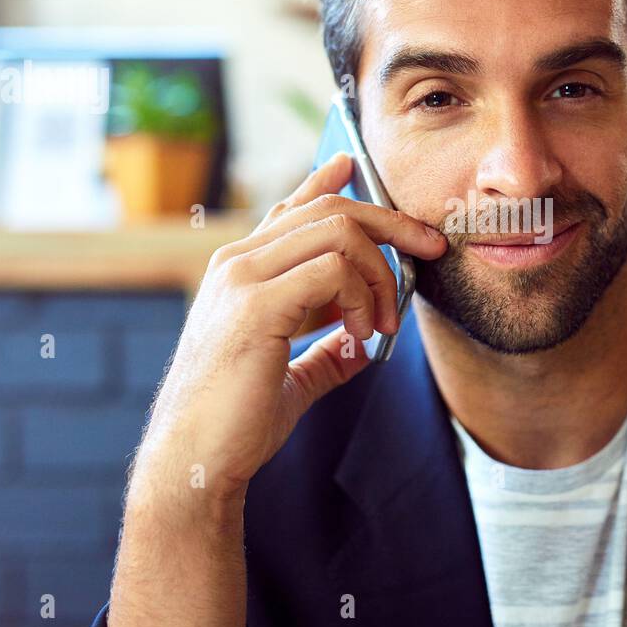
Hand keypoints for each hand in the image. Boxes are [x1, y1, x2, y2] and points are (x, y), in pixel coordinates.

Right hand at [131, 152, 445, 502]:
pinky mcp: (256, 305)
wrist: (196, 462)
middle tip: (429, 249)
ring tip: (384, 322)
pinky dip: (362, 296)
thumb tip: (361, 346)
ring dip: (380, 272)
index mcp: (241, 271)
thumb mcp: (291, 377)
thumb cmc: (237, 424)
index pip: (290, 208)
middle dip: (390, 223)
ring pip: (337, 231)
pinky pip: (332, 269)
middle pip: (329, 210)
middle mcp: (237, 262)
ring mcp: (242, 278)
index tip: (353, 164)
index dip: (325, 182)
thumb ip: (324, 352)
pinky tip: (363, 334)